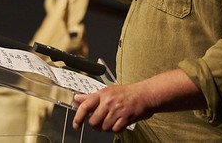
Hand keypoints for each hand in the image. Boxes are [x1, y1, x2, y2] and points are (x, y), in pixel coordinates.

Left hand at [71, 69, 205, 132]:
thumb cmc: (126, 93)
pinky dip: (117, 129)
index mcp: (102, 94)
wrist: (145, 95)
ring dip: (108, 127)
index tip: (76, 125)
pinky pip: (115, 130)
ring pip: (104, 127)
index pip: (85, 106)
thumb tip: (76, 99)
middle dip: (96, 125)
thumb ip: (90, 97)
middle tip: (101, 122)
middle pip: (93, 121)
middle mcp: (108, 101)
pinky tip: (120, 122)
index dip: (78, 117)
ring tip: (114, 120)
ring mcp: (117, 110)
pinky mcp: (125, 117)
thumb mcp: (107, 91)